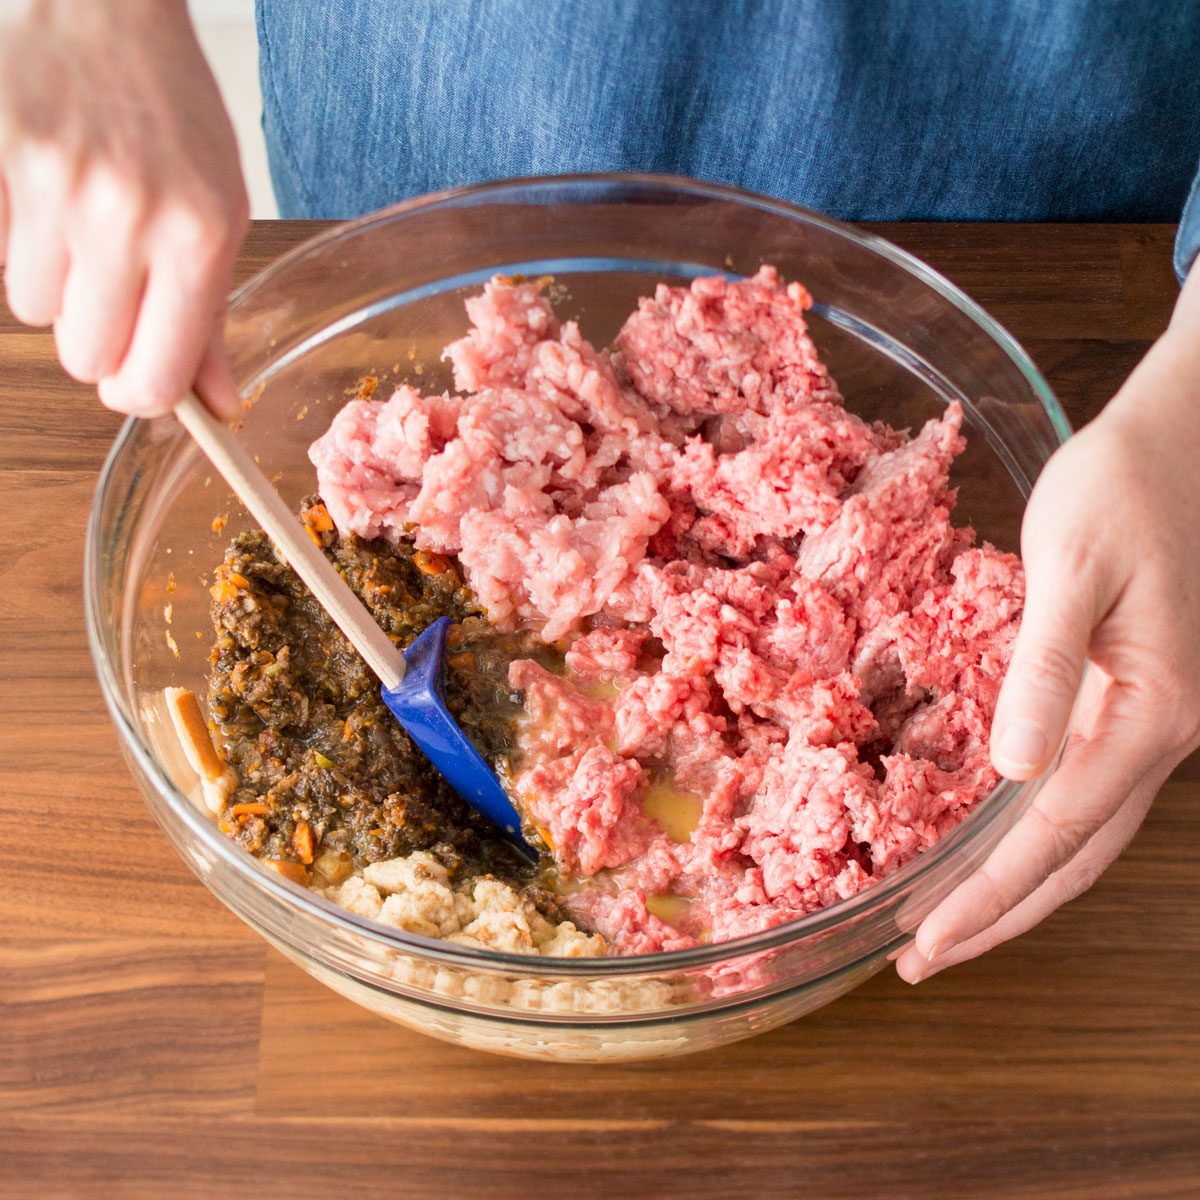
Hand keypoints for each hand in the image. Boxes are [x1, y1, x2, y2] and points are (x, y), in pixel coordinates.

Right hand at [0, 0, 247, 416]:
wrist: (103, 9)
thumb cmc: (173, 115)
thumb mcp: (221, 216)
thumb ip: (211, 319)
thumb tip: (216, 405)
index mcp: (198, 238)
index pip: (154, 379)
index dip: (142, 395)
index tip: (140, 383)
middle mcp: (127, 217)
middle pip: (86, 359)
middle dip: (100, 342)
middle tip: (116, 294)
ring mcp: (55, 189)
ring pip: (35, 313)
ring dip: (58, 290)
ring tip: (83, 232)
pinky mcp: (3, 166)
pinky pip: (0, 259)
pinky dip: (22, 247)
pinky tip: (49, 202)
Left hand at [897, 264, 1199, 983]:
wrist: (1179, 437)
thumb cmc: (1124, 488)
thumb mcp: (1073, 570)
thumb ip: (1042, 668)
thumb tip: (1014, 769)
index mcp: (1152, 711)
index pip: (1052, 833)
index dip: (987, 895)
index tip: (924, 941)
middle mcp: (1159, 731)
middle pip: (1073, 856)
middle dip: (998, 915)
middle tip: (921, 960)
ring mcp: (1149, 718)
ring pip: (1080, 832)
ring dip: (1015, 884)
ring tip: (948, 924)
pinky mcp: (1129, 695)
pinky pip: (1081, 788)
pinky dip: (1031, 833)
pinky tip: (992, 844)